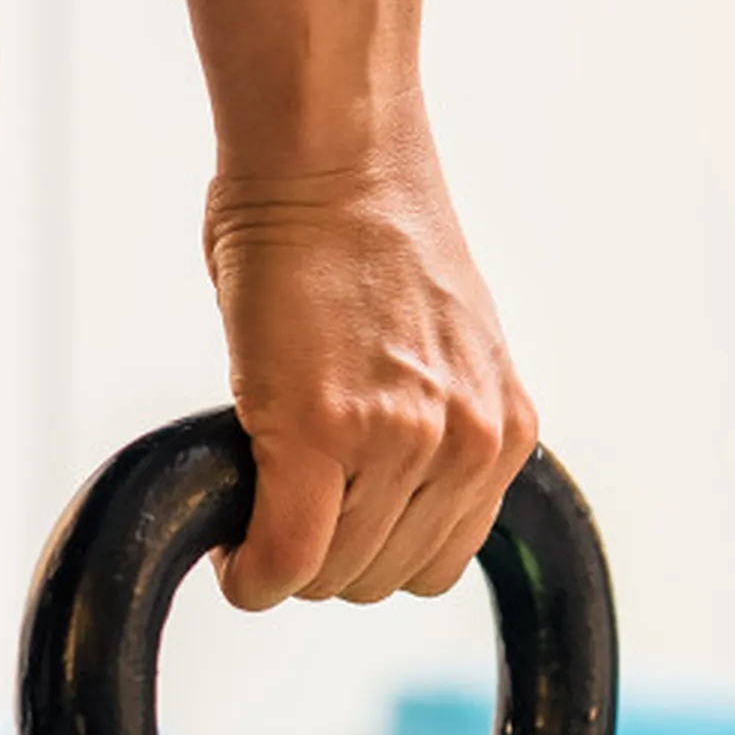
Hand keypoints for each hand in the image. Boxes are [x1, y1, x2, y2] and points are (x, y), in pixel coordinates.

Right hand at [202, 118, 537, 608]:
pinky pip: (285, 556)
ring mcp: (400, 440)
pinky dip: (251, 572)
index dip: (369, 553)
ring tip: (252, 504)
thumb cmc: (365, 233)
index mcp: (502, 429)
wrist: (333, 157)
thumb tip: (373, 491)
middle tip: (276, 507)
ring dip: (282, 559)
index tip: (324, 530)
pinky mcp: (321, 430)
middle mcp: (467, 443)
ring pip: (331, 575)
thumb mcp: (439, 350)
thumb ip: (426, 425)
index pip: (439, 561)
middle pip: (383, 577)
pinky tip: (231, 551)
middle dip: (322, 557)